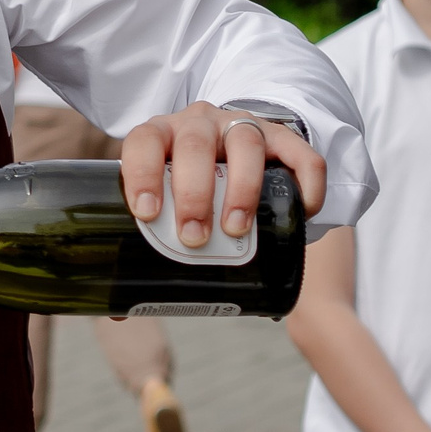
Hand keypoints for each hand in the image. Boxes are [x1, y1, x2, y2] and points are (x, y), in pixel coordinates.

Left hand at [121, 103, 326, 247]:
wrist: (233, 156)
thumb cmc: (188, 188)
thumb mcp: (166, 199)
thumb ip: (152, 236)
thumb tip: (126, 307)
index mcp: (162, 136)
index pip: (144, 142)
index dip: (142, 174)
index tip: (148, 213)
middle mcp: (199, 124)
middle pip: (194, 146)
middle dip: (194, 194)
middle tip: (193, 236)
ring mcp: (239, 126)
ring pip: (244, 142)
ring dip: (241, 188)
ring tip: (236, 228)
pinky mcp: (280, 136)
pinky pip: (299, 151)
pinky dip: (305, 181)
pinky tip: (303, 209)